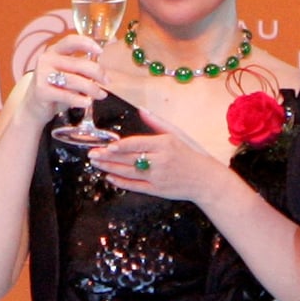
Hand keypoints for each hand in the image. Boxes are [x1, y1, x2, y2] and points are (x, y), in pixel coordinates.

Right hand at [23, 34, 106, 123]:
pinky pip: (67, 95)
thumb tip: (105, 66)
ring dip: (92, 88)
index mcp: (54, 52)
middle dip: (97, 72)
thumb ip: (81, 68)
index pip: (71, 41)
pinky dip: (80, 100)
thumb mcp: (67, 74)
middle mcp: (46, 60)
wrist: (32, 107)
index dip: (87, 43)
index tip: (101, 51)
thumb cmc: (55, 87)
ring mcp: (42, 75)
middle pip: (78, 63)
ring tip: (100, 95)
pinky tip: (88, 102)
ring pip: (74, 80)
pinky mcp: (41, 91)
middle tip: (106, 81)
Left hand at [88, 109, 229, 203]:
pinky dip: (120, 182)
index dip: (120, 146)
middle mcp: (160, 161)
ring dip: (109, 168)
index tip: (106, 146)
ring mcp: (158, 177)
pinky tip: (109, 176)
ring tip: (95, 163)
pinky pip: (135, 186)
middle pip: (128, 159)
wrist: (207, 181)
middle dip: (107, 157)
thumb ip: (157, 122)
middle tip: (92, 154)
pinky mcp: (157, 191)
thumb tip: (141, 109)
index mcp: (164, 145)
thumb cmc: (192, 154)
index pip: (137, 144)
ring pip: (128, 172)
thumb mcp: (177, 134)